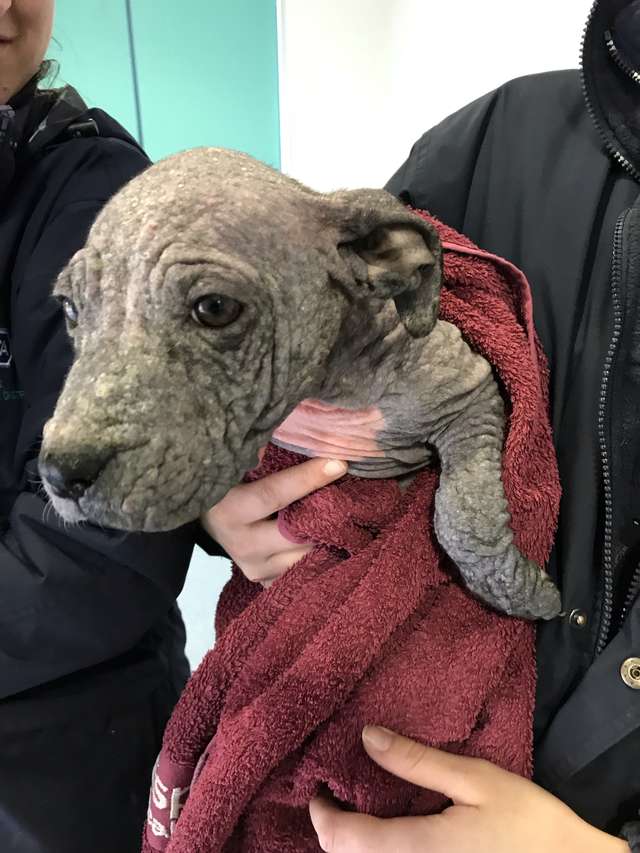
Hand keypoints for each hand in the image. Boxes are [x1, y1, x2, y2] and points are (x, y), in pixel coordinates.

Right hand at [199, 458, 346, 586]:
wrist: (210, 519)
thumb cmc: (228, 484)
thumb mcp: (236, 465)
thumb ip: (261, 453)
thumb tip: (298, 441)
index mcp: (229, 511)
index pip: (272, 494)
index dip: (306, 479)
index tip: (338, 463)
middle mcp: (241, 544)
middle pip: (295, 534)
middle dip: (327, 516)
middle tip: (356, 497)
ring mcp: (255, 568)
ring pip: (304, 558)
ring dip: (329, 539)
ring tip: (352, 518)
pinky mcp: (266, 582)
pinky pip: (302, 573)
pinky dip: (322, 557)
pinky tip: (338, 540)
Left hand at [309, 727, 628, 852]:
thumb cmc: (529, 822)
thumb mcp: (475, 779)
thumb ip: (417, 762)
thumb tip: (366, 737)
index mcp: (418, 848)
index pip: (344, 839)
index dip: (321, 814)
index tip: (318, 786)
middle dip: (333, 830)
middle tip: (334, 793)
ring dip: (353, 843)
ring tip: (354, 809)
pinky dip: (377, 850)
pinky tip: (385, 830)